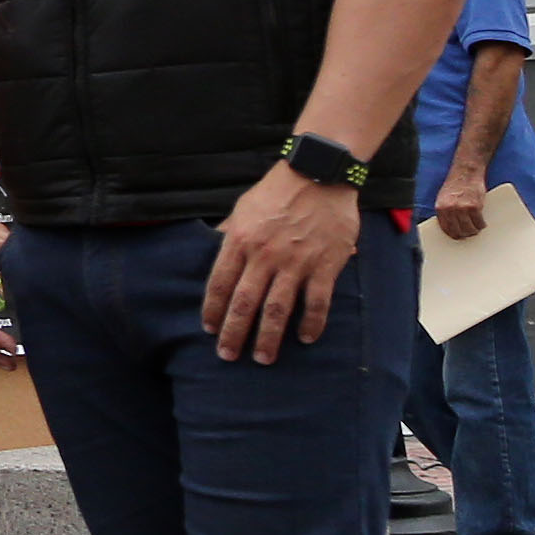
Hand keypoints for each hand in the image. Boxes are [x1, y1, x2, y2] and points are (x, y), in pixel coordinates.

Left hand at [200, 168, 360, 363]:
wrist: (318, 175)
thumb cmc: (276, 192)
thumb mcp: (241, 209)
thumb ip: (229, 234)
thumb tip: (212, 248)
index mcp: (239, 241)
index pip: (219, 285)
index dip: (213, 311)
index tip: (209, 331)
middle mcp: (264, 256)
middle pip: (244, 304)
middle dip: (234, 334)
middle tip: (228, 356)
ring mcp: (295, 263)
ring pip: (278, 310)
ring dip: (269, 338)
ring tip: (263, 358)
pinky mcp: (325, 266)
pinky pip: (317, 303)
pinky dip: (312, 324)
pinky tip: (306, 339)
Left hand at [431, 164, 488, 241]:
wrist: (465, 172)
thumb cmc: (455, 184)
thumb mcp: (444, 198)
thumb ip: (446, 211)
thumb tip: (450, 225)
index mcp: (440, 207)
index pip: (445, 228)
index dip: (453, 234)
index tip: (457, 237)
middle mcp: (450, 209)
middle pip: (458, 231)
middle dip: (464, 234)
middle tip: (469, 233)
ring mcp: (462, 208)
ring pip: (469, 229)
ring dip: (473, 231)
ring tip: (475, 229)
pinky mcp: (475, 206)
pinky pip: (479, 222)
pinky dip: (481, 225)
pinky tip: (482, 223)